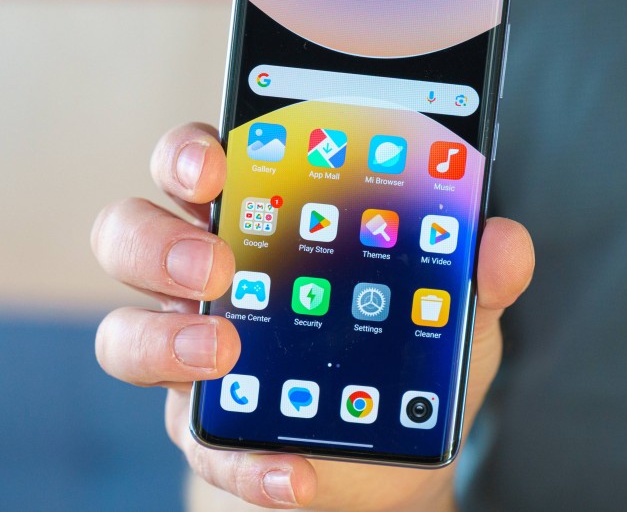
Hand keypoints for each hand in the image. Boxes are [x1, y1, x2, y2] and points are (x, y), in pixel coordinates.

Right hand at [92, 123, 533, 510]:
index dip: (188, 153)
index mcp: (256, 222)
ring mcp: (191, 354)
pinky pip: (199, 444)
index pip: (197, 165)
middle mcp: (205, 279)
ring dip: (163, 341)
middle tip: (214, 261)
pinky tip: (296, 472)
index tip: (216, 161)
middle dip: (156, 240)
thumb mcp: (451, 305)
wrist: (394, 451)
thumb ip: (474, 271)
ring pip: (122, 336)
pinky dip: (244, 459)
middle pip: (129, 234)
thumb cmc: (404, 351)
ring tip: (223, 351)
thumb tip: (503, 241)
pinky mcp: (206, 432)